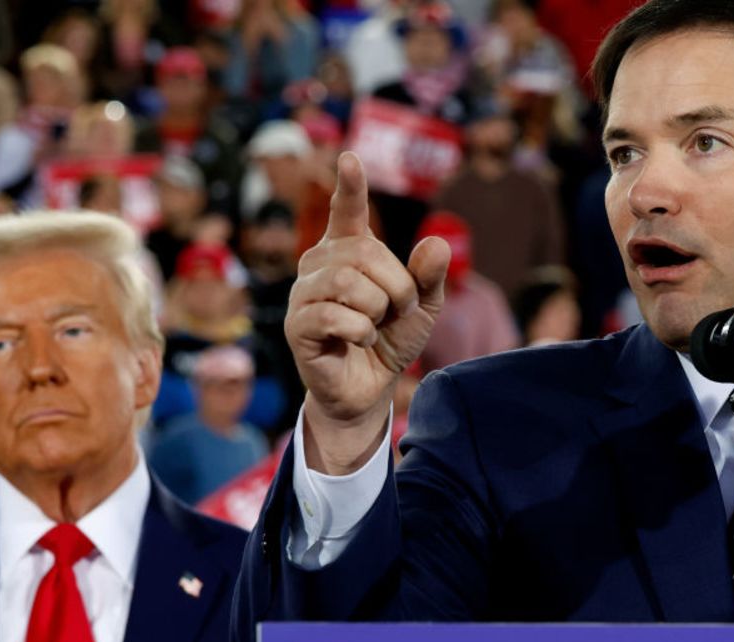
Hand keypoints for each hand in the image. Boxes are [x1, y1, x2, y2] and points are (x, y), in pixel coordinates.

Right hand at [286, 152, 449, 471]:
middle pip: (362, 253)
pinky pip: (334, 315)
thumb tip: (437, 243)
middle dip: (395, 285)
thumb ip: (430, 277)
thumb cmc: (389, 340)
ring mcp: (303, 295)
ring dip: (377, 307)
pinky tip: (358, 341)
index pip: (346, 212)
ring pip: (346, 282)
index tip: (350, 158)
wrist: (367, 391)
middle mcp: (318, 265)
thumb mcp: (422, 308)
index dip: (350, 186)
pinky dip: (360, 330)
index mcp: (347, 252)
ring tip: (376, 326)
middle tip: (397, 311)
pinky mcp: (296, 326)